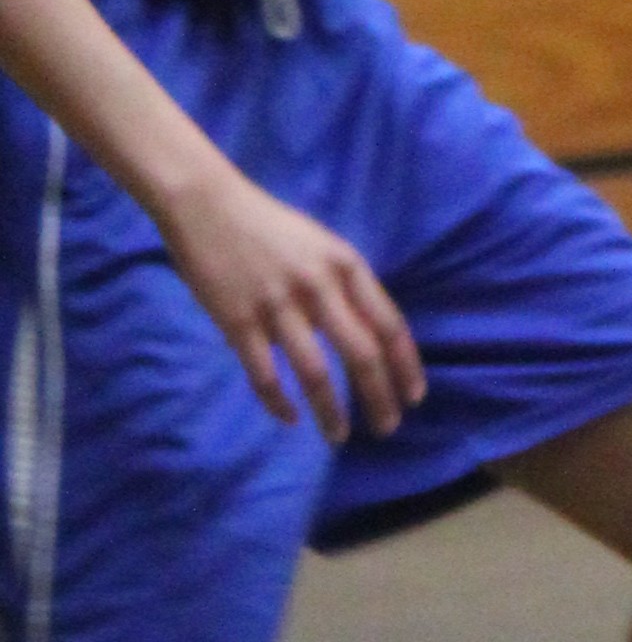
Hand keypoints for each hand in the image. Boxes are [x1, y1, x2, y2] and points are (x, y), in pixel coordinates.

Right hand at [157, 154, 421, 435]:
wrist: (206, 205)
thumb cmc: (269, 226)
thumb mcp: (321, 246)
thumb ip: (345, 288)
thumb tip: (367, 338)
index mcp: (345, 265)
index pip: (388, 324)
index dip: (405, 365)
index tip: (414, 397)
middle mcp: (318, 286)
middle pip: (362, 353)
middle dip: (379, 397)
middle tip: (388, 428)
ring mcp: (277, 305)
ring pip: (315, 373)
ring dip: (331, 412)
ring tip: (339, 436)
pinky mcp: (238, 321)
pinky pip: (264, 375)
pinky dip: (279, 403)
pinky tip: (290, 419)